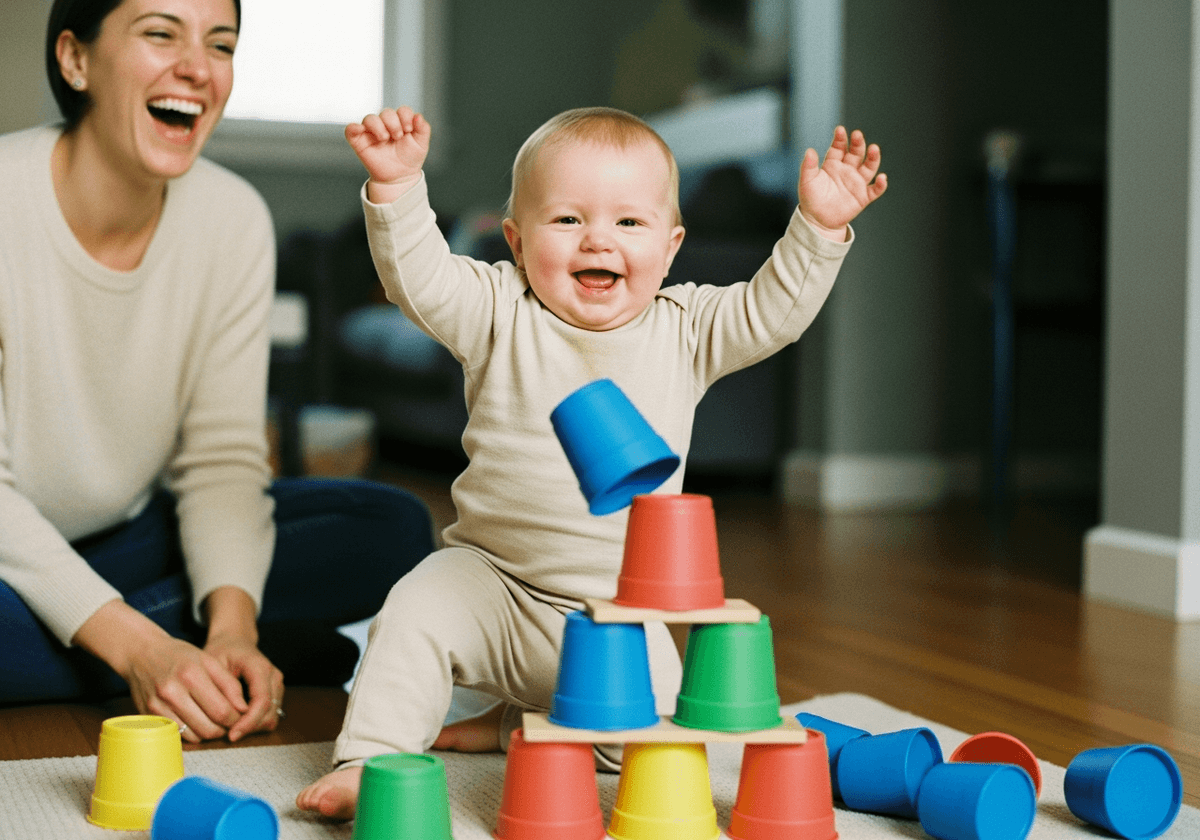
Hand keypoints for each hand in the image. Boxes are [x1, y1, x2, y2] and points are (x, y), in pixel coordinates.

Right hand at [122, 633, 250, 743]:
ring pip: (194, 736)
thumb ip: (229, 684)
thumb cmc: (180, 656)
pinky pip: (177, 736)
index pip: (222, 710)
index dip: (236, 719)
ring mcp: (157, 707)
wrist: (141, 653)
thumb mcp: (209, 661)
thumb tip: (244, 709)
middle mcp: (172, 692)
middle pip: (208, 728)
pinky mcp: (148, 716)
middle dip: (224, 729)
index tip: (241, 716)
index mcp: (191, 675)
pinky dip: (191, 733)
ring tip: (214, 721)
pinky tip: (196, 721)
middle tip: (229, 723)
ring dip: (208, 733)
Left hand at [201, 586, 283, 742]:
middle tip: (226, 735)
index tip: (231, 735)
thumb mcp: (215, 665)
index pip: (261, 701)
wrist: (234, 641)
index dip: (248, 722)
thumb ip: (224, 688)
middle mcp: (274, 677)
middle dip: (249, 728)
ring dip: (252, 728)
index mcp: (260, 667)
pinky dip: (255, 724)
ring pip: (272, 718)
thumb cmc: (222, 651)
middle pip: (269, 713)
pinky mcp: (275, 693)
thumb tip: (233, 714)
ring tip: (230, 729)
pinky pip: (269, 716)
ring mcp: (277, 685)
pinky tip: (237, 723)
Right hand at [345, 107, 430, 202]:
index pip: (402, 110)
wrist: (400, 177)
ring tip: (385, 138)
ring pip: (370, 118)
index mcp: (401, 122)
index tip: (409, 129)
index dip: (406, 116)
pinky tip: (360, 129)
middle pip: (386, 112)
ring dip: (378, 126)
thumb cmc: (410, 158)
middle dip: (394, 123)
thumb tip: (418, 116)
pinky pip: (351, 130)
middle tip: (398, 137)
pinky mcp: (359, 141)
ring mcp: (372, 132)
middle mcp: (385, 124)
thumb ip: (423, 129)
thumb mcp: (421, 144)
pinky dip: (353, 127)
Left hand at [798, 126, 887, 240]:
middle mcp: (847, 170)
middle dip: (858, 144)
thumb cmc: (811, 200)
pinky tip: (882, 178)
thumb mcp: (806, 181)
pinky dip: (881, 185)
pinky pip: (875, 190)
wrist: (817, 221)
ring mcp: (856, 183)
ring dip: (873, 158)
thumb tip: (809, 150)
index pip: (839, 148)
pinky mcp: (863, 197)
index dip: (840, 139)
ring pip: (869, 167)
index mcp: (833, 164)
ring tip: (874, 149)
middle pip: (856, 153)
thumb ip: (808, 166)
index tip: (840, 130)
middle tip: (857, 135)